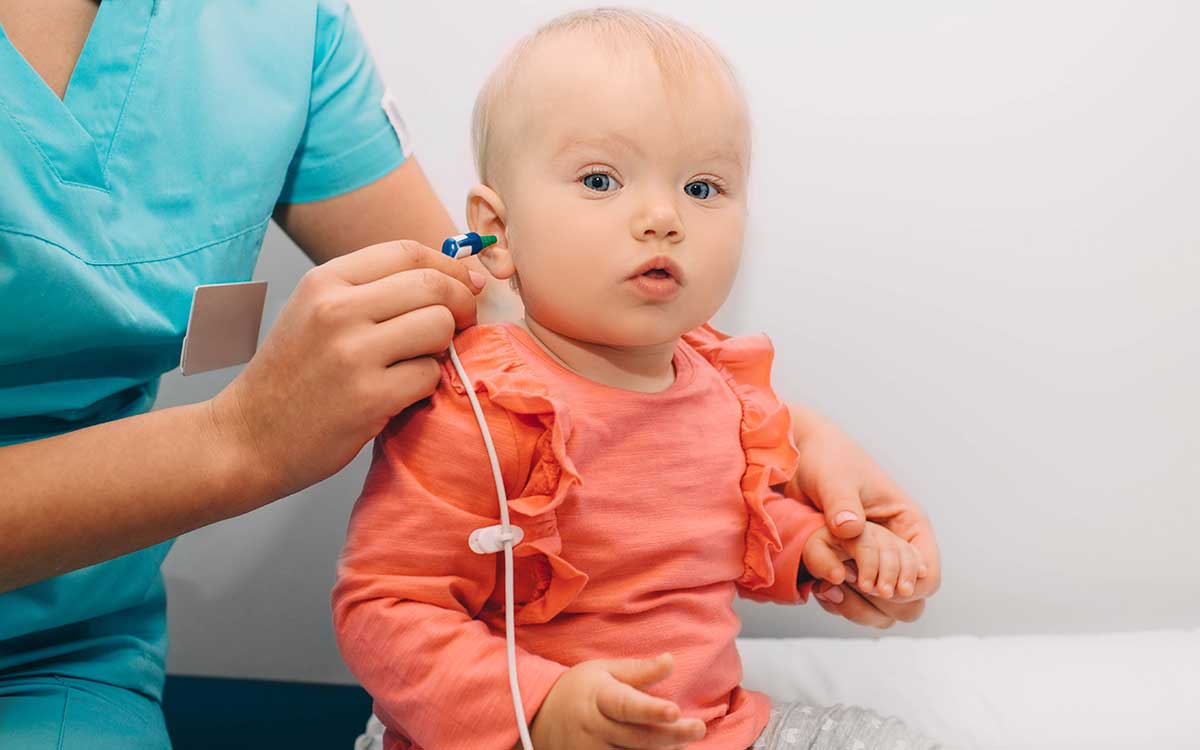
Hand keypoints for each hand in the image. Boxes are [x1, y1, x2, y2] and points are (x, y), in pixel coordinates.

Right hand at [210, 240, 485, 503]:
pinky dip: (426, 385)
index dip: (449, 267)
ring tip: (419, 361)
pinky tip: (401, 393)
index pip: (408, 252)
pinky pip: (429, 375)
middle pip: (432, 286)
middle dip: (461, 304)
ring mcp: (352, 353)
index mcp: (325, 281)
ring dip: (443, 346)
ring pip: (439, 326)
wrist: (248, 438)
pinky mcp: (369, 396)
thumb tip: (455, 276)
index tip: (466, 284)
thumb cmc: (291, 377)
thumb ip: (372, 291)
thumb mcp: (316, 313)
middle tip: (462, 325)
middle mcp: (337, 309)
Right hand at [528, 653, 705, 749]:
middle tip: (698, 728)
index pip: (626, 705)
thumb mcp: (604, 671)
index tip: (675, 710)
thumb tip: (671, 661)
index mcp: (598, 698)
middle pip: (638, 737)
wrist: (538, 717)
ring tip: (683, 742)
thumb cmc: (580, 689)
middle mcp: (594, 728)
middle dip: (672, 735)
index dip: (651, 709)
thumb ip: (638, 671)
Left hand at [786, 404, 941, 606]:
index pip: (927, 575)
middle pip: (911, 603)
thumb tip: (850, 528)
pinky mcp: (847, 569)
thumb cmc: (827, 460)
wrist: (797, 459)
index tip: (877, 586)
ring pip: (882, 610)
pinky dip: (839, 602)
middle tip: (849, 586)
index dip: (908, 588)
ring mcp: (872, 562)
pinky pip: (853, 602)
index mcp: (908, 525)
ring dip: (858, 607)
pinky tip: (818, 587)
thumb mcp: (836, 478)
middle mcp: (896, 549)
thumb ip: (843, 502)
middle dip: (882, 603)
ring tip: (829, 588)